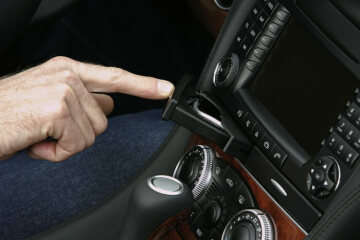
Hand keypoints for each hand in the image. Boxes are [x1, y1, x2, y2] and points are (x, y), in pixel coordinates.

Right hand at [0, 56, 173, 161]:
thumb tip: (108, 102)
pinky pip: (75, 145)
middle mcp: (68, 75)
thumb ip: (82, 98)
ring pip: (91, 135)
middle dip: (78, 133)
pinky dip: (55, 153)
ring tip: (38, 134)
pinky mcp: (57, 109)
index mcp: (67, 69)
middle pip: (103, 120)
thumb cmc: (8, 114)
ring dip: (63, 144)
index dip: (143, 84)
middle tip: (46, 129)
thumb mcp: (47, 99)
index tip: (165, 89)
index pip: (115, 77)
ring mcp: (64, 90)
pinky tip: (35, 142)